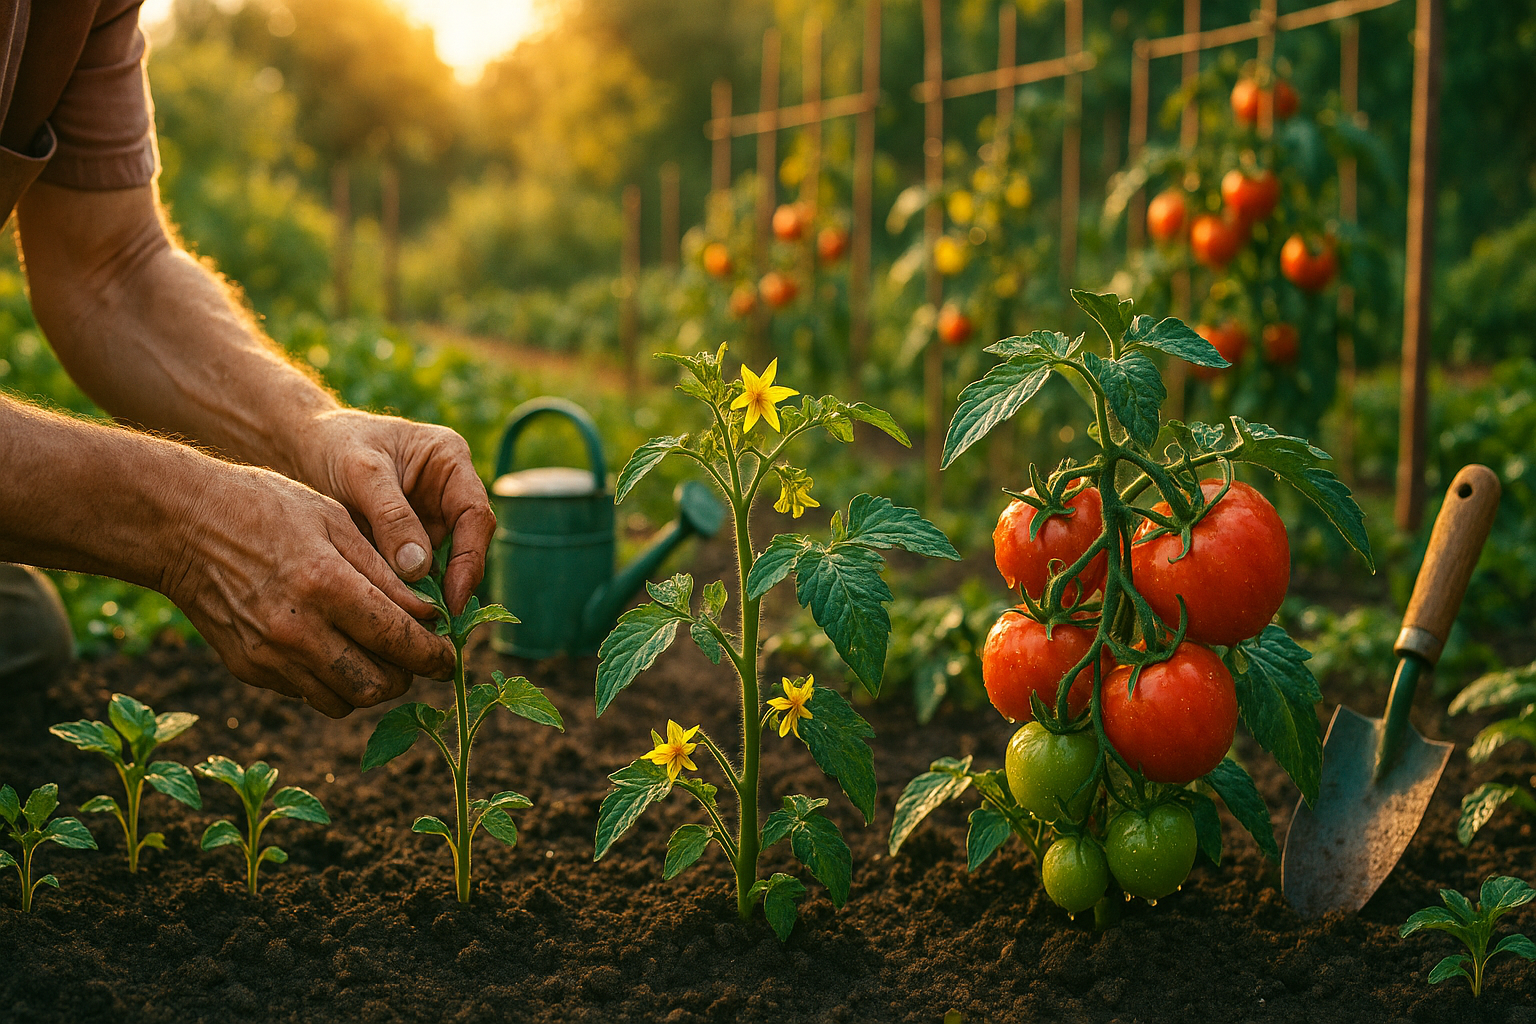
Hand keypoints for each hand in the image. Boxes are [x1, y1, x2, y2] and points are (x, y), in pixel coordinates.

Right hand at [164, 462, 455, 717]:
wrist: (183, 526)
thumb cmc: (268, 510)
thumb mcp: (337, 522)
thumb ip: (386, 573)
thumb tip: (430, 616)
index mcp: (326, 585)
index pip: (400, 641)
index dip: (434, 656)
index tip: (449, 656)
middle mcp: (297, 630)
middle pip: (377, 684)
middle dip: (408, 675)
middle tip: (418, 657)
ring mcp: (269, 655)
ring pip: (345, 700)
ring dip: (372, 685)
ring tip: (382, 657)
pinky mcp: (249, 669)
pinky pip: (309, 694)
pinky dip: (334, 683)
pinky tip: (337, 651)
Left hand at [300, 410, 495, 613]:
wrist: (303, 445)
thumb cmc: (335, 444)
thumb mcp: (361, 472)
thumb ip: (391, 516)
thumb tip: (418, 569)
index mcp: (451, 461)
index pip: (475, 514)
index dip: (470, 558)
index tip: (453, 596)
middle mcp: (449, 492)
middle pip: (466, 544)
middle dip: (454, 583)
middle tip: (437, 622)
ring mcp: (431, 518)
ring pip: (442, 564)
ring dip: (431, 593)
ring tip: (415, 625)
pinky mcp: (409, 540)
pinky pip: (415, 572)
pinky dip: (407, 592)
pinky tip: (396, 614)